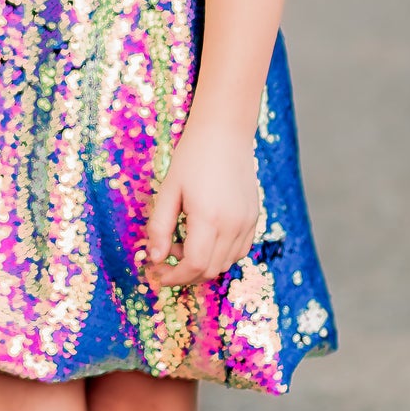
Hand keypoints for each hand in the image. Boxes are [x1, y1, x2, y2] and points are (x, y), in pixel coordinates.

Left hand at [142, 118, 260, 289]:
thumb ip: (160, 228)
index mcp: (209, 218)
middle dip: (185, 275)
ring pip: (226, 264)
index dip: (174, 276)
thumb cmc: (192, 158)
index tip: (158, 273)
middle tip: (166, 259)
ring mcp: (247, 222)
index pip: (194, 265)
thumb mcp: (168, 191)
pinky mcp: (254, 218)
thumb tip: (155, 259)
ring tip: (183, 244)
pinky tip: (204, 239)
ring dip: (202, 265)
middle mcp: (233, 224)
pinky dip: (220, 255)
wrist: (225, 134)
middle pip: (211, 270)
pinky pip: (239, 251)